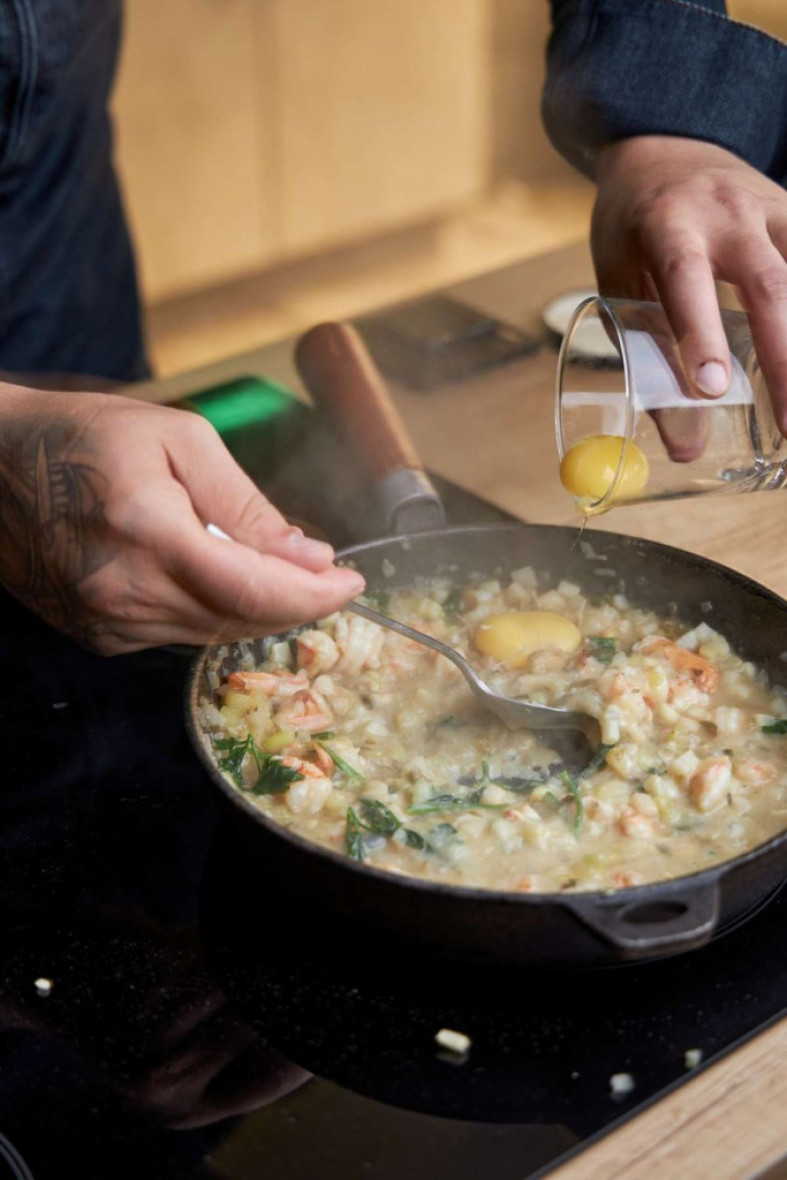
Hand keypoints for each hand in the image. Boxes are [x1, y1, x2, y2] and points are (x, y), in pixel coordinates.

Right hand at [0, 383, 364, 653]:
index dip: (313, 595)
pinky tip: (224, 581)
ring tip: (285, 576)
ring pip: (212, 634)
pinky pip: (178, 634)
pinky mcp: (97, 635)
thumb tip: (309, 555)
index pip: (254, 591)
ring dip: (259, 610)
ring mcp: (106, 622)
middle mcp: (125, 593)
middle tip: (330, 578)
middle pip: (240, 620)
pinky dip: (214, 613)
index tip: (352, 582)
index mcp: (149, 534)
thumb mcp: (179, 440)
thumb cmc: (86, 436)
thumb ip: (247, 504)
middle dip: (297, 603)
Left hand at [592, 136, 786, 434]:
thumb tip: (685, 448)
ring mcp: (774, 208)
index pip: (686, 280)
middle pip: (770, 285)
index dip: (700, 334)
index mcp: (667, 223)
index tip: (712, 388)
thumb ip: (648, 357)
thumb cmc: (635, 230)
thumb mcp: (621, 283)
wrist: (666, 148)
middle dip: (786, 359)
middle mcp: (728, 210)